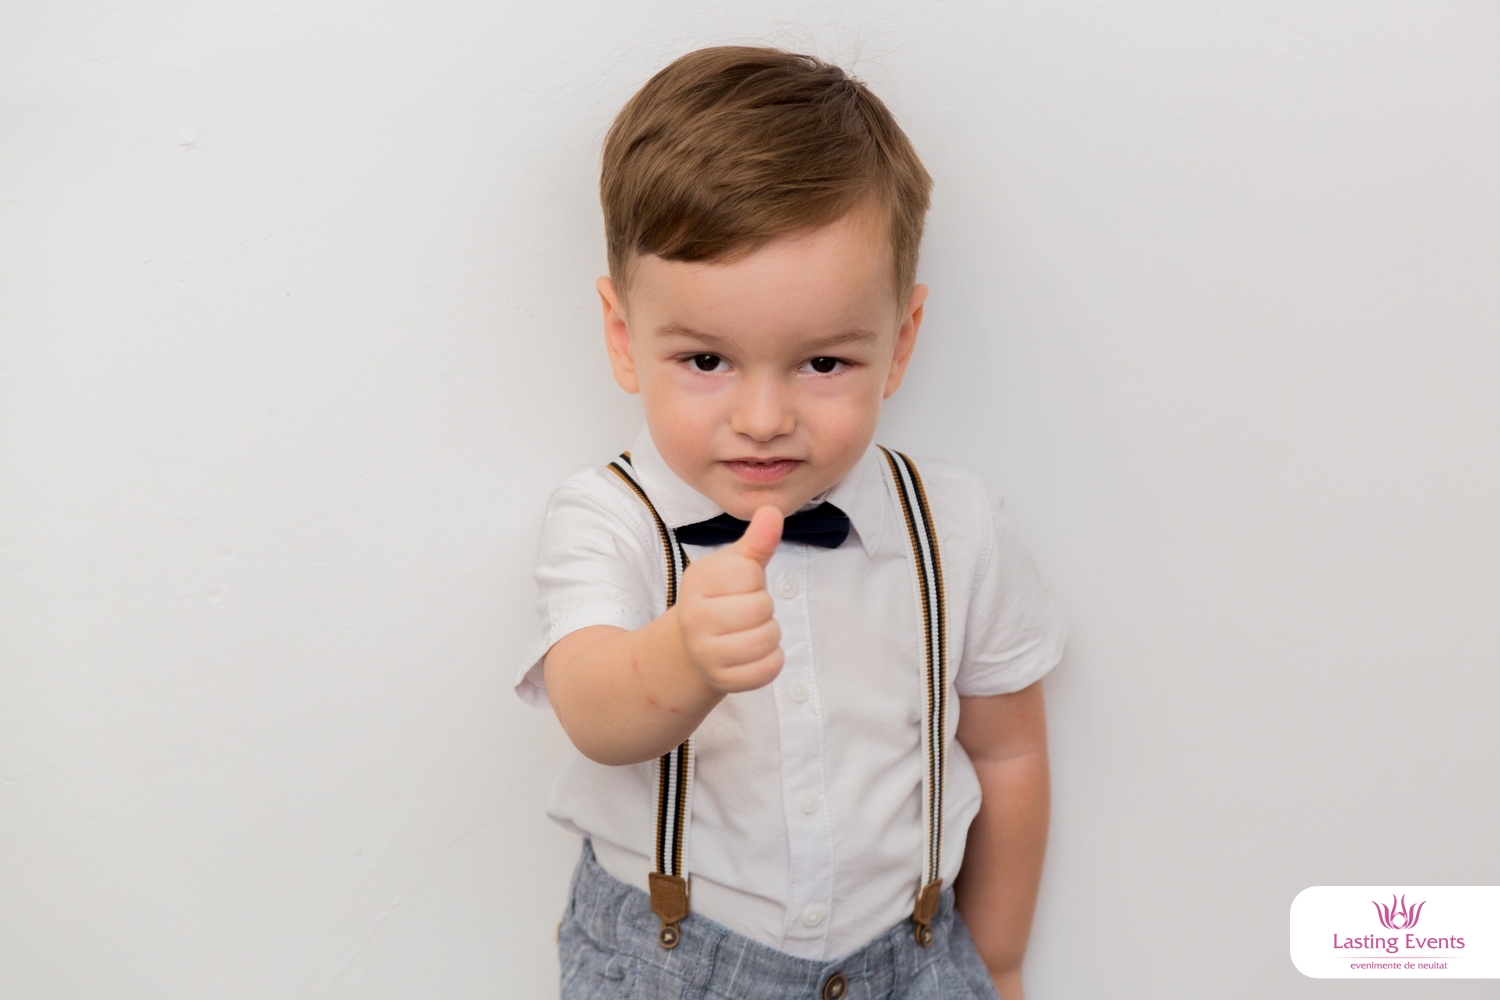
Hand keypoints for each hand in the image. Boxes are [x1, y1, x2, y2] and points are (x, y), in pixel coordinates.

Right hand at [673, 506, 784, 692]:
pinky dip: (772, 660)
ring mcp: (705, 652)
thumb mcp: (734, 565)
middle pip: (761, 608)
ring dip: (770, 634)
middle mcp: (694, 617)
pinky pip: (768, 669)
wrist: (694, 644)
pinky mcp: (721, 680)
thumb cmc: (720, 596)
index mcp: (697, 580)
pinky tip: (755, 653)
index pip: (750, 574)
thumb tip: (772, 511)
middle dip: (764, 607)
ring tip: (751, 630)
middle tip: (746, 610)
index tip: (740, 585)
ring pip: (768, 639)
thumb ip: (757, 541)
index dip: (755, 579)